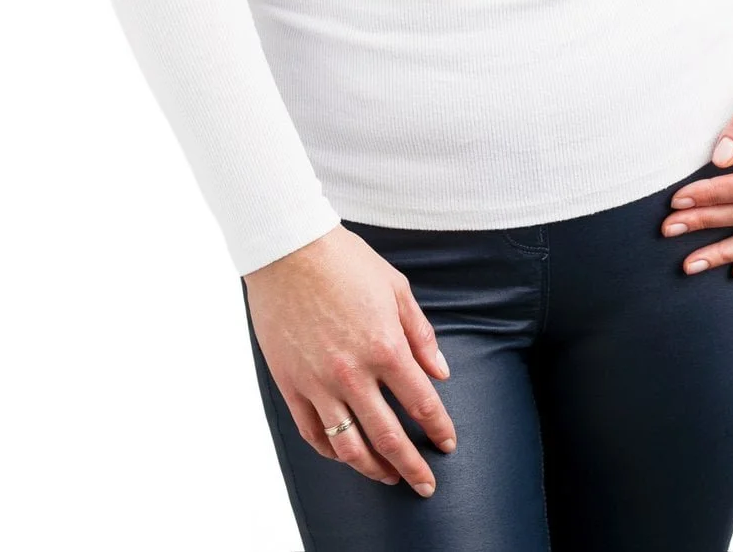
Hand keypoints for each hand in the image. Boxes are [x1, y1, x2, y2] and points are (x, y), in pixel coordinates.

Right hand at [245, 226, 456, 496]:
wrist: (285, 247)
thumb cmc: (342, 260)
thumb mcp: (396, 288)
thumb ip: (421, 334)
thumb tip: (440, 373)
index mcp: (385, 348)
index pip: (422, 404)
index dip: (439, 430)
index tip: (447, 444)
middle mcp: (353, 373)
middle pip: (389, 438)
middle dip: (413, 467)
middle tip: (427, 485)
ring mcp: (317, 382)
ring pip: (348, 445)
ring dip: (373, 469)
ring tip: (388, 478)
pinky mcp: (290, 382)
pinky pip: (311, 431)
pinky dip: (330, 451)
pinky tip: (344, 455)